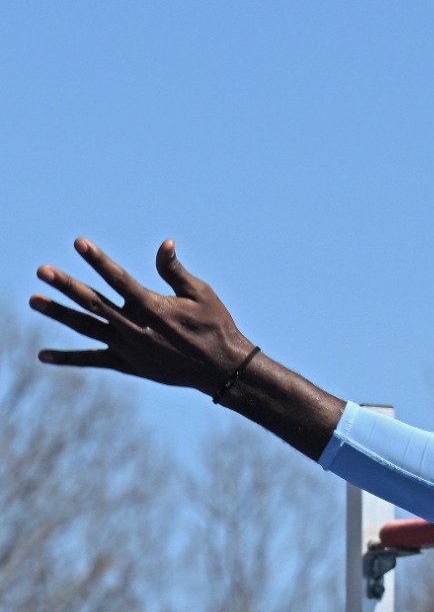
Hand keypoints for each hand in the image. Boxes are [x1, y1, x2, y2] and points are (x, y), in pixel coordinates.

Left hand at [31, 238, 254, 395]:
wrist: (221, 368)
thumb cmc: (215, 326)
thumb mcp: (201, 294)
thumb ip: (175, 271)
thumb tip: (164, 243)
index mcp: (154, 307)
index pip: (119, 279)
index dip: (99, 260)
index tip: (79, 243)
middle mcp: (136, 327)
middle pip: (94, 303)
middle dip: (67, 285)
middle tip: (42, 270)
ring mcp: (129, 347)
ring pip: (87, 327)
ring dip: (59, 314)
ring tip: (34, 300)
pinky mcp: (129, 364)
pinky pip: (93, 360)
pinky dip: (68, 358)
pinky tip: (42, 355)